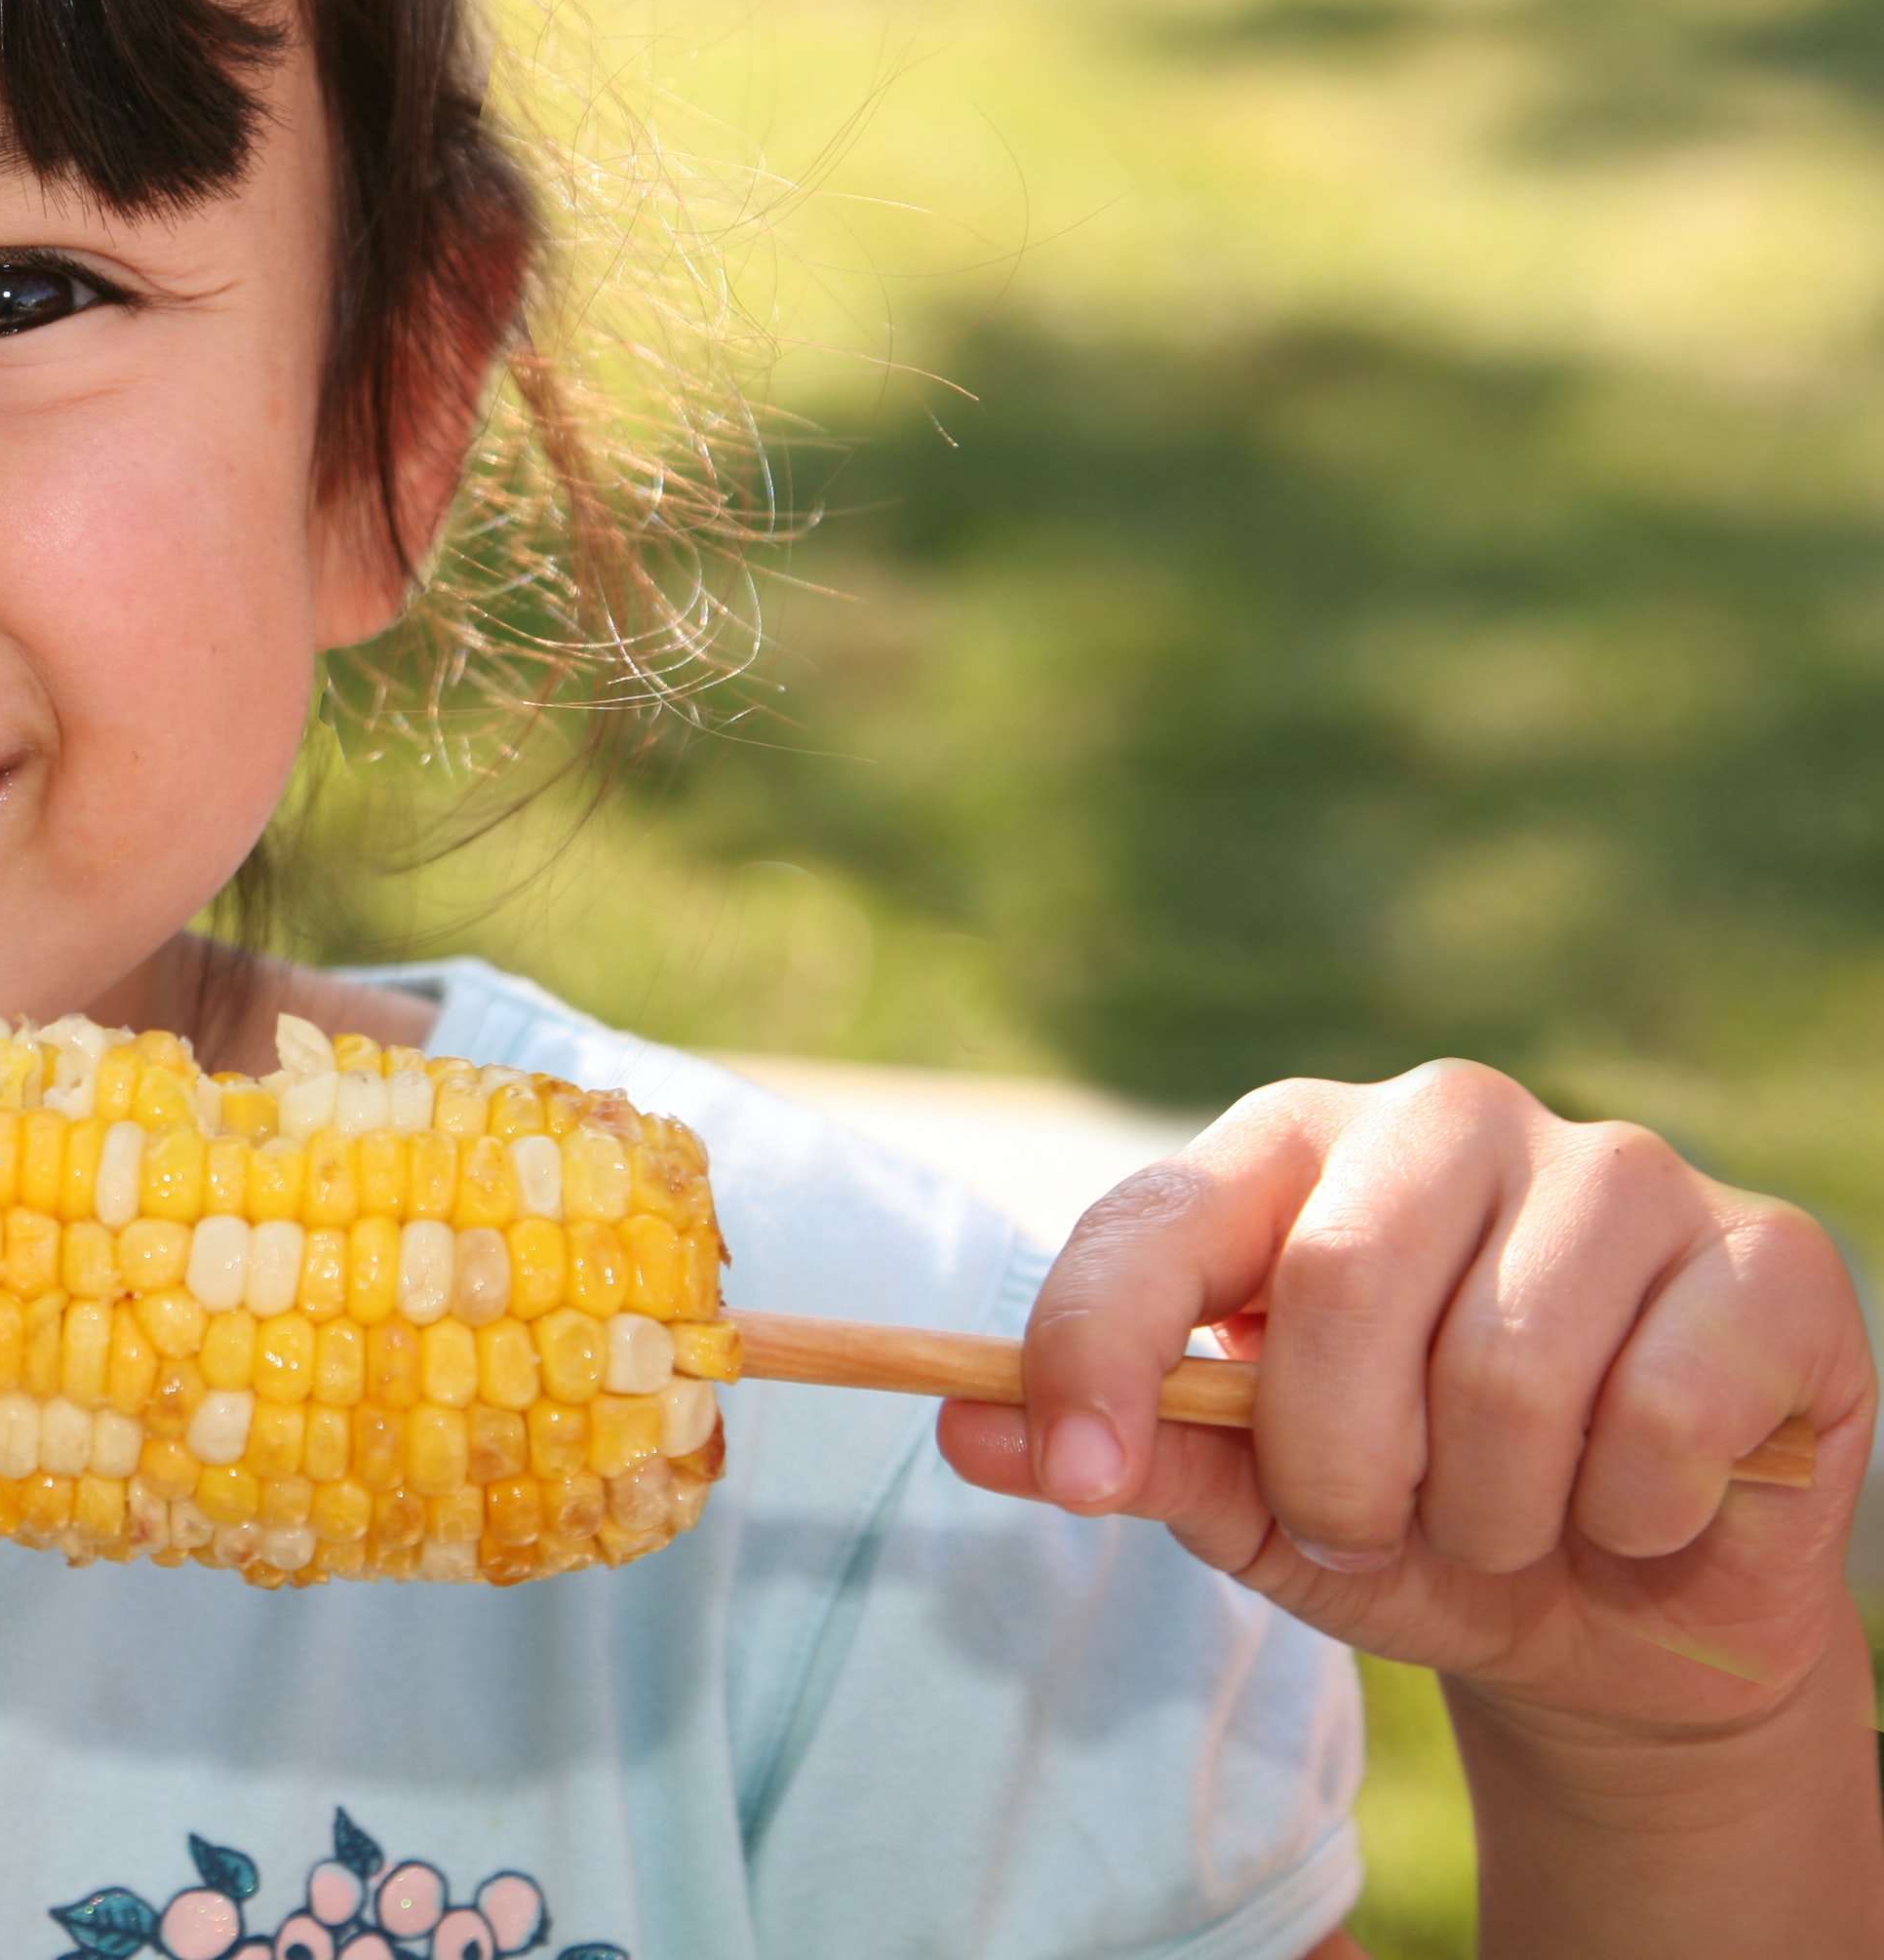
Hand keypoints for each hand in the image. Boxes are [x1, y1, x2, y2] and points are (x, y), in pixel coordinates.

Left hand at [938, 1062, 1880, 1951]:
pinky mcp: (1768, 1256)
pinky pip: (1664, 1404)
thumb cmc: (1413, 1524)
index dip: (1095, 1345)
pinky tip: (1641, 1504)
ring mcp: (1619, 1170)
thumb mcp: (1252, 1506)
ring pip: (1508, 1363)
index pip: (1156, 1219)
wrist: (1628, 1613)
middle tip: (1366, 1526)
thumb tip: (966, 1430)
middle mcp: (1448, 1120)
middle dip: (1336, 1466)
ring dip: (1490, 1509)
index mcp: (1293, 1151)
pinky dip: (1635, 1508)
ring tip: (1506, 1521)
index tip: (1073, 1476)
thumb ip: (1126, 1452)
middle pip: (1339, 1282)